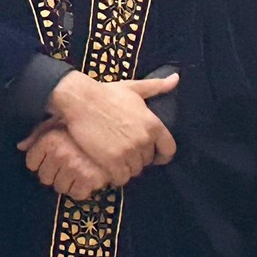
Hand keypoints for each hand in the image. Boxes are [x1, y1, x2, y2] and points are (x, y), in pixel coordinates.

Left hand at [19, 121, 116, 199]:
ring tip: (79, 172)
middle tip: (68, 166)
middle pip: (44, 177)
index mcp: (50, 139)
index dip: (40, 162)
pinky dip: (82, 190)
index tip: (52, 160)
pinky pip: (77, 194)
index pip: (31, 162)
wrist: (116, 122)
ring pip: (59, 187)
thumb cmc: (86, 120)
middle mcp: (60, 153)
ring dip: (68, 183)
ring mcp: (74, 166)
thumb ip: (39, 133)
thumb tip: (20, 146)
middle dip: (54, 174)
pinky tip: (88, 180)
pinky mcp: (90, 178)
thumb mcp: (61, 121)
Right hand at [45, 70, 176, 184]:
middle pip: (147, 161)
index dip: (162, 154)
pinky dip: (115, 175)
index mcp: (153, 124)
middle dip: (138, 158)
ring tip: (115, 159)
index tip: (154, 156)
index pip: (169, 150)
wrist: (81, 101)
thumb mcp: (134, 88)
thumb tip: (176, 78)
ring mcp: (128, 152)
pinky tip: (108, 166)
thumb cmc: (107, 93)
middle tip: (125, 151)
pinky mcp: (112, 161)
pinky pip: (121, 178)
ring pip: (134, 171)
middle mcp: (144, 140)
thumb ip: (157, 86)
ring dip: (126, 168)